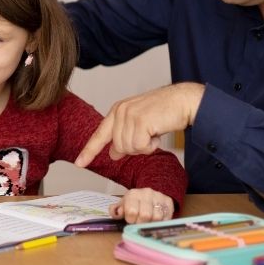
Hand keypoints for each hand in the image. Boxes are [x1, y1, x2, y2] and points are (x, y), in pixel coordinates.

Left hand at [74, 82, 203, 166]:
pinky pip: (140, 147)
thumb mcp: (139, 124)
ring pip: (128, 148)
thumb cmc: (164, 112)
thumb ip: (124, 136)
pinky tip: (157, 134)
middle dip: (135, 148)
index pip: (99, 134)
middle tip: (149, 136)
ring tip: (154, 132)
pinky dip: (151, 146)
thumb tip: (113, 153)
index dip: (89, 150)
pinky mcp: (140, 121)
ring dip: (144, 146)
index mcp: (117, 111)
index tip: (79, 163)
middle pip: (118, 147)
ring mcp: (129, 115)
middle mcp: (120, 111)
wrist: (184, 101)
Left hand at [109, 188, 173, 223]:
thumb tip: (117, 213)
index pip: (132, 211)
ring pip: (157, 218)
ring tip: (148, 222)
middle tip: (140, 223)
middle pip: (146, 216)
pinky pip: (166, 217)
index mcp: (133, 194)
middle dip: (142, 223)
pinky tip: (156, 220)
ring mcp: (159, 196)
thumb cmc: (133, 204)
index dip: (131, 220)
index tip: (131, 221)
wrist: (149, 195)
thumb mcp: (123, 205)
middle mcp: (147, 193)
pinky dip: (161, 222)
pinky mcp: (168, 202)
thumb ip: (115, 210)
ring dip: (152, 223)